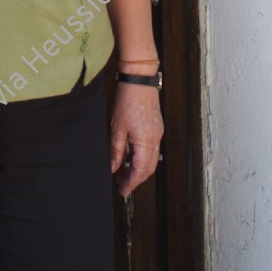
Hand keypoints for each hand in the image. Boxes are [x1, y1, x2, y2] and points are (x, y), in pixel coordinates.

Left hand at [108, 79, 162, 197]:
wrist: (139, 80)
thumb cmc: (127, 101)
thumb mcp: (116, 128)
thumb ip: (116, 151)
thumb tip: (113, 168)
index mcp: (146, 142)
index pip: (140, 171)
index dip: (131, 183)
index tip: (122, 190)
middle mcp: (156, 140)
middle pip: (148, 168)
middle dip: (135, 179)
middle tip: (121, 184)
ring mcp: (158, 133)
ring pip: (152, 160)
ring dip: (139, 169)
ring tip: (124, 172)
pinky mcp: (157, 128)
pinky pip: (152, 150)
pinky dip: (143, 158)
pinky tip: (131, 157)